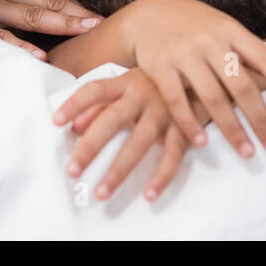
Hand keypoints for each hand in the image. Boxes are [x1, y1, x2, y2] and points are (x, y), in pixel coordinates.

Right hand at [0, 0, 102, 58]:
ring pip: (29, 13)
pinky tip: (38, 54)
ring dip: (60, 23)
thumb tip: (44, 14)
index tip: (100, 16)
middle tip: (104, 24)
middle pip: (48, 0)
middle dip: (78, 12)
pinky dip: (19, 44)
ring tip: (86, 31)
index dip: (77, 4)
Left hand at [53, 68, 208, 201]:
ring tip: (102, 192)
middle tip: (72, 171)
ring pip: (139, 142)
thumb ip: (101, 103)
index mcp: (127, 81)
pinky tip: (149, 194)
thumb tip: (74, 126)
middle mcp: (143, 94)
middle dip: (91, 147)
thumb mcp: (130, 84)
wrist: (209, 71)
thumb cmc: (161, 81)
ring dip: (120, 169)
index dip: (74, 104)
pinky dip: (162, 176)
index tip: (55, 122)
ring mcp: (165, 110)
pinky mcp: (185, 127)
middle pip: (112, 120)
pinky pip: (173, 154)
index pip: (95, 89)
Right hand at [118, 0, 265, 155]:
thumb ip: (255, 53)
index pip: (263, 56)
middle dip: (259, 117)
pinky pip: (177, 101)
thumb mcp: (226, 29)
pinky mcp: (160, 66)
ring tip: (246, 151)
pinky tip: (202, 143)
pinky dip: (190, 124)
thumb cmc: (196, 26)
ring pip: (212, 97)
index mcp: (230, 30)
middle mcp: (210, 41)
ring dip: (231, 128)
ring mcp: (184, 53)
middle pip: (240, 84)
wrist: (149, 13)